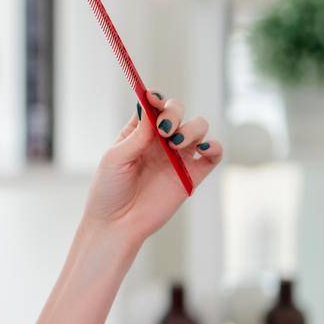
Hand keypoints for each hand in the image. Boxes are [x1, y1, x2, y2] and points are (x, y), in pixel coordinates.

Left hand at [82, 89, 222, 244]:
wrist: (117, 224)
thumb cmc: (109, 190)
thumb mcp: (115, 159)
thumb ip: (136, 135)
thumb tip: (152, 110)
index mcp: (139, 133)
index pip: (154, 106)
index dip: (156, 99)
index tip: (153, 99)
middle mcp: (160, 141)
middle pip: (178, 112)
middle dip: (175, 112)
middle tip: (165, 130)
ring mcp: (178, 157)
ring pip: (198, 128)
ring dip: (192, 128)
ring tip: (176, 144)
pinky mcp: (192, 175)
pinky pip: (213, 154)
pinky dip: (214, 146)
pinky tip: (203, 148)